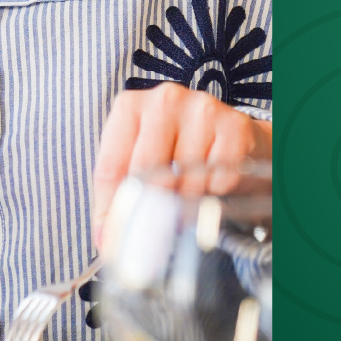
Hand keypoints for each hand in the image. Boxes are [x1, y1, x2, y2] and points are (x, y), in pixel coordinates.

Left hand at [91, 84, 270, 245]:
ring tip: (186, 205)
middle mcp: (165, 100)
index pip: (111, 167)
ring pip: (185, 178)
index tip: (113, 240)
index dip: (112, 210)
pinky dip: (215, 194)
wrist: (233, 137)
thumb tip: (105, 240)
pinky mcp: (234, 126)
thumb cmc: (179, 150)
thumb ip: (119, 195)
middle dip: (150, 210)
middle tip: (155, 232)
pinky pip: (218, 179)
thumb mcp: (142, 164)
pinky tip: (214, 186)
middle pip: (146, 172)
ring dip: (185, 204)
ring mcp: (202, 109)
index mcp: (131, 107)